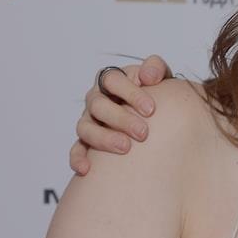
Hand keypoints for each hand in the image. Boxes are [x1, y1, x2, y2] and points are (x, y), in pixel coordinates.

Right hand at [71, 55, 171, 174]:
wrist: (155, 116)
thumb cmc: (156, 94)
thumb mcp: (160, 77)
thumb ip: (156, 68)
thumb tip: (149, 76)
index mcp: (112, 80)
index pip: (113, 80)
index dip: (130, 93)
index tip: (151, 110)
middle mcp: (96, 99)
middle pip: (99, 105)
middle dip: (121, 119)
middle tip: (143, 133)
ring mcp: (89, 120)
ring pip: (86, 128)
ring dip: (104, 138)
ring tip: (125, 148)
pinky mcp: (86, 142)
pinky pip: (77, 149)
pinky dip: (78, 159)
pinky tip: (87, 169)